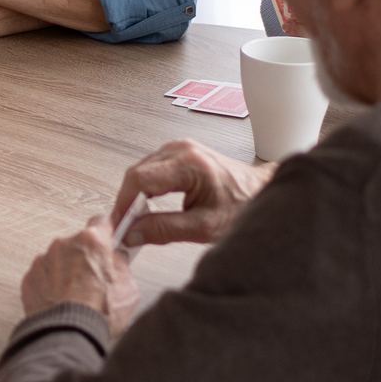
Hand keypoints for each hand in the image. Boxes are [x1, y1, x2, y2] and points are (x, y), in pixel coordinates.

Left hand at [20, 216, 141, 333]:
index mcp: (91, 242)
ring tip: (77, 297)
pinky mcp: (30, 277)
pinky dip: (51, 286)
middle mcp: (64, 245)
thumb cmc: (97, 313)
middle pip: (78, 244)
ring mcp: (44, 260)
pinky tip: (62, 302)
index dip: (107, 232)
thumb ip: (122, 266)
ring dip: (67, 273)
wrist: (67, 334)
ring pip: (59, 260)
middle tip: (95, 280)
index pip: (101, 223)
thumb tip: (117, 260)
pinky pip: (44, 276)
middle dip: (86, 258)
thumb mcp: (129, 289)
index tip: (109, 239)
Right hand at [112, 139, 273, 246]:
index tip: (119, 224)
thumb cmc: (242, 206)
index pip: (140, 179)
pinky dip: (145, 188)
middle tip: (126, 227)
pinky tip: (147, 205)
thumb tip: (133, 234)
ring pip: (141, 170)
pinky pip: (151, 168)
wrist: (261, 193)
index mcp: (189, 164)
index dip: (124, 203)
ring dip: (135, 195)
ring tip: (136, 220)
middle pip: (137, 173)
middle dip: (127, 201)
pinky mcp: (180, 152)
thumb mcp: (204, 227)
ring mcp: (180, 148)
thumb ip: (164, 230)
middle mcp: (181, 149)